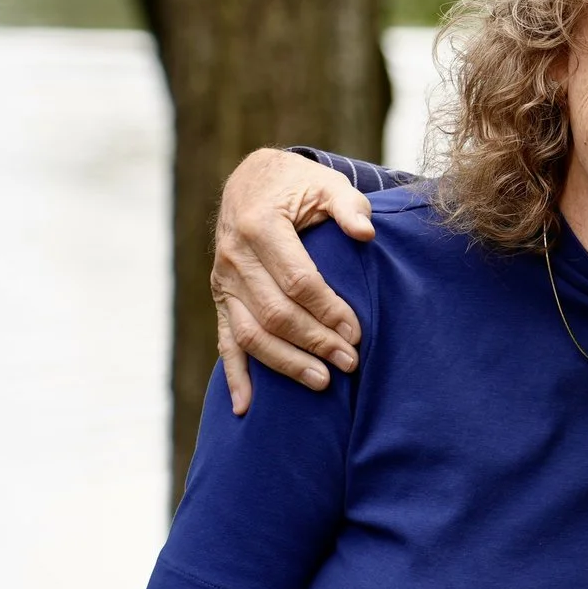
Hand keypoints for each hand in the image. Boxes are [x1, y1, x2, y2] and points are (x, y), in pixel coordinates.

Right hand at [211, 149, 374, 413]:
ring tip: (322, 382)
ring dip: (285, 363)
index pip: (298, 281)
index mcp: (260, 226)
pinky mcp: (221, 298)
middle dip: (314, 341)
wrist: (253, 181)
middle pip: (275, 312)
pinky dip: (234, 376)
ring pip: (250, 334)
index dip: (328, 309)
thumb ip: (349, 207)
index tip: (357, 331)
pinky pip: (226, 342)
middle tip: (350, 362)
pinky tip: (246, 406)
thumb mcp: (326, 186)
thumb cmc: (299, 187)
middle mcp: (235, 256)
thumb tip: (366, 234)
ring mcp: (223, 281)